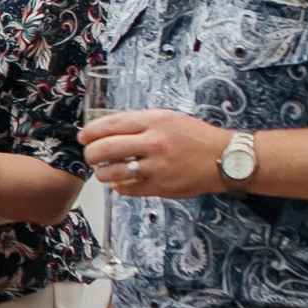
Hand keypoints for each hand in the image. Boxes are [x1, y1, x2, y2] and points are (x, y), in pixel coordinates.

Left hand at [80, 108, 235, 200]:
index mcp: (154, 121)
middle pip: (105, 149)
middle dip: (90, 153)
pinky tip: (119, 181)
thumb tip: (108, 129)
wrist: (224, 158)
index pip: (110, 124)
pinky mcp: (160, 187)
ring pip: (112, 172)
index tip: (83, 136)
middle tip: (89, 155)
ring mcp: (157, 167)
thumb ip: (139, 123)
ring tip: (102, 171)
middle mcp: (154, 143)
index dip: (90, 131)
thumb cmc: (196, 137)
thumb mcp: (168, 118)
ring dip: (101, 173)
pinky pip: (127, 189)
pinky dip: (118, 186)